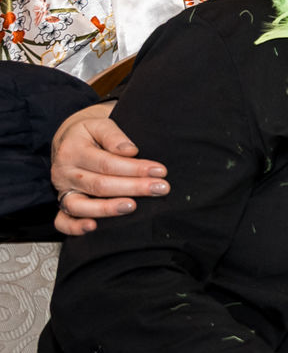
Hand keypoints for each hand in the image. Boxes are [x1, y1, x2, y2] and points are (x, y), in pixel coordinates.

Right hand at [50, 102, 167, 234]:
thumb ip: (113, 135)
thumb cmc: (90, 133)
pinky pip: (62, 221)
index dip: (135, 169)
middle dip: (133, 188)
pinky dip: (75, 227)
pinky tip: (93, 228)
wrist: (69, 139)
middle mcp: (64, 172)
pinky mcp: (62, 204)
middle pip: (99, 185)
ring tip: (132, 207)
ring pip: (81, 205)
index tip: (160, 171)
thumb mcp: (99, 124)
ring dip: (108, 209)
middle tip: (160, 189)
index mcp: (73, 151)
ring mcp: (62, 190)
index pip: (107, 163)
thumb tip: (130, 151)